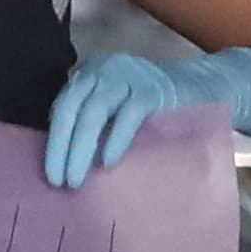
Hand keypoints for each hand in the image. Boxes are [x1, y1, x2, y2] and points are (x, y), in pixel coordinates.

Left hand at [44, 45, 250, 188]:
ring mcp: (129, 75)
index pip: (62, 107)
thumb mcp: (116, 110)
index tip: (49, 175)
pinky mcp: (153, 88)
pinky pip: (129, 113)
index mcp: (89, 74)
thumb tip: (63, 163)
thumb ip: (91, 124)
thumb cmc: (152, 109)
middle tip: (59, 181)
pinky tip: (108, 161)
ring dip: (81, 148)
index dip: (52, 141)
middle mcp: (104, 69)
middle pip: (73, 108)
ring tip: (77, 178)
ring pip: (95, 110)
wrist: (201, 90)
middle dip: (62, 147)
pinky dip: (116, 138)